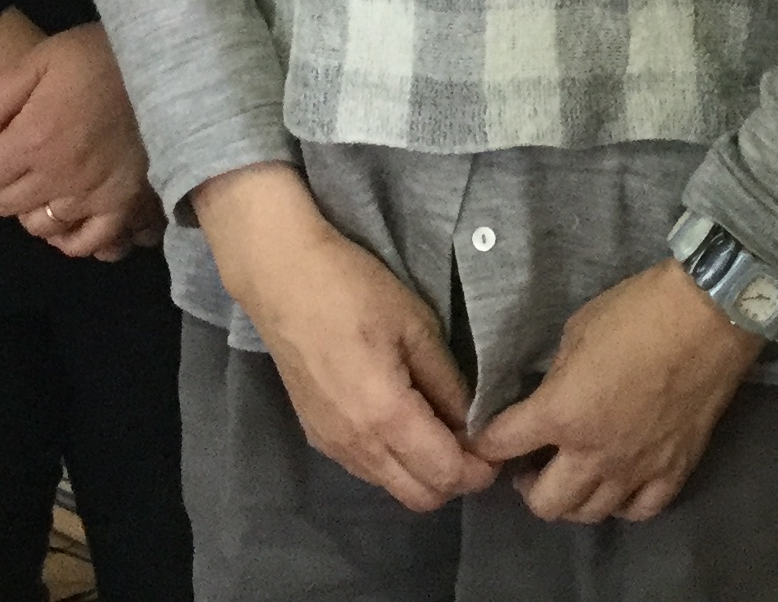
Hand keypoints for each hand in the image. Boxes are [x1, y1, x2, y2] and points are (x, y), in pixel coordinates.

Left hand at [0, 24, 156, 259]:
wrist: (167, 66)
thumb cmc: (101, 56)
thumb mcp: (44, 57)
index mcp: (32, 139)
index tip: (0, 143)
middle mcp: (57, 177)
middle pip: (5, 205)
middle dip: (5, 182)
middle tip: (25, 159)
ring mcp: (92, 196)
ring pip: (41, 227)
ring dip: (36, 208)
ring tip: (50, 183)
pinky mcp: (124, 206)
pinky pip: (88, 243)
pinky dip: (73, 237)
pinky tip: (72, 217)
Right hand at [196, 165, 491, 513]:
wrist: (282, 279)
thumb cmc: (354, 290)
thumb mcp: (417, 326)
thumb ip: (449, 382)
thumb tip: (474, 423)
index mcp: (385, 416)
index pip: (445, 474)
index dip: (479, 469)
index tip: (495, 445)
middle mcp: (357, 446)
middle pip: (421, 498)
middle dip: (456, 478)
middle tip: (473, 440)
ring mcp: (332, 446)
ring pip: (393, 487)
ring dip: (424, 472)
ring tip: (441, 427)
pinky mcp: (318, 437)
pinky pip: (368, 470)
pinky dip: (395, 462)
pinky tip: (404, 421)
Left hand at [476, 259, 759, 524]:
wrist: (708, 315)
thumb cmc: (637, 311)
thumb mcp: (577, 330)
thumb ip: (557, 375)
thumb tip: (550, 395)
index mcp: (561, 413)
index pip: (501, 445)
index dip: (485, 441)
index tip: (487, 436)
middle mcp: (593, 454)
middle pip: (544, 503)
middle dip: (527, 485)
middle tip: (532, 461)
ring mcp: (636, 469)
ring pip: (589, 514)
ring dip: (572, 497)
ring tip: (573, 473)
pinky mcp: (674, 470)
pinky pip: (639, 510)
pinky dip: (621, 502)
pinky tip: (619, 483)